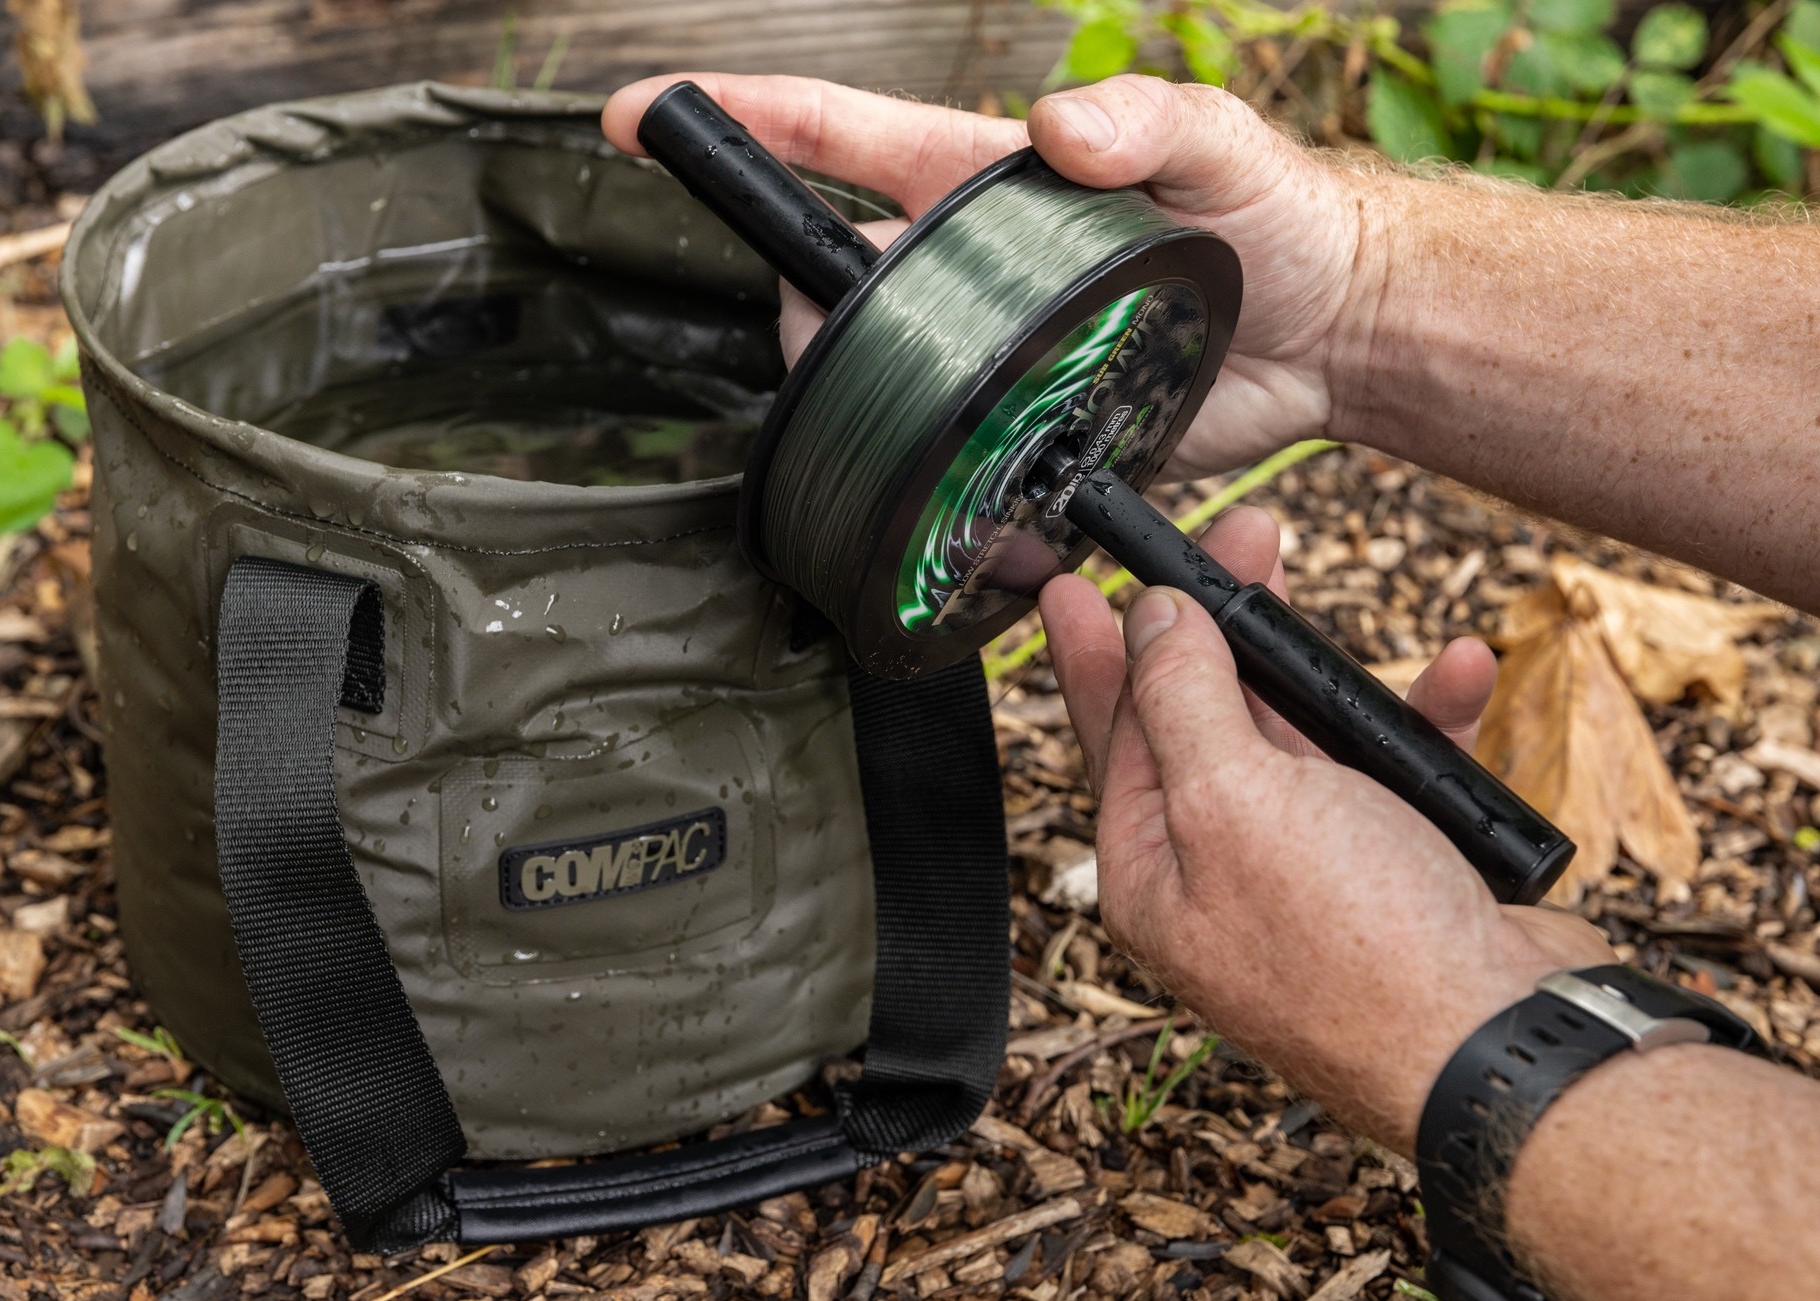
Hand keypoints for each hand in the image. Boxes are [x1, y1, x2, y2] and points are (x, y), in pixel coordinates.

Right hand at [602, 72, 1380, 477]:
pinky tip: (968, 505)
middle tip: (849, 350)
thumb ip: (1147, 121)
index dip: (740, 125)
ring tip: (914, 431)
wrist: (1332, 335)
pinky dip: (938, 491)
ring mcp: (984, 354)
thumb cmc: (1279, 221)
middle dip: (805, 317)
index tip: (644, 119)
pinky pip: (943, 465)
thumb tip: (1059, 128)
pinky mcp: (1017, 430)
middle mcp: (966, 272)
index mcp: (984, 183)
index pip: (835, 139)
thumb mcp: (1219, 147)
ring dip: (865, 414)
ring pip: (867, 384)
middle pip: (824, 284)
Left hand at [1038, 507, 1613, 1150]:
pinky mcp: (1402, 874)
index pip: (1113, 735)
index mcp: (1157, 868)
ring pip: (1305, 738)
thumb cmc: (1354, 945)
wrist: (1501, 1046)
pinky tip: (1457, 671)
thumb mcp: (1233, 797)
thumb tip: (1148, 623)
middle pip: (1204, 721)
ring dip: (1324, 667)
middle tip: (1232, 541)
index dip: (1097, 649)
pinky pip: (1400, 775)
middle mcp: (1225, 872)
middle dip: (1217, 624)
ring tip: (1330, 590)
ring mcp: (1316, 874)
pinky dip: (1422, 721)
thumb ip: (1181, 698)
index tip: (1072, 585)